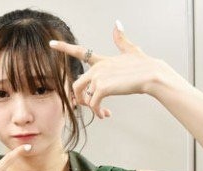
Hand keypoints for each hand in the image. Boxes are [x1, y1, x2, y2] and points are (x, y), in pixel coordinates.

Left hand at [50, 21, 172, 118]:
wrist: (152, 75)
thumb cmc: (144, 66)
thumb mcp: (131, 50)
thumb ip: (121, 39)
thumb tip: (117, 23)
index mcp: (101, 61)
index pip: (79, 52)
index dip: (64, 47)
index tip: (50, 44)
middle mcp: (97, 68)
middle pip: (76, 85)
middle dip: (80, 99)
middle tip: (90, 107)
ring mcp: (98, 77)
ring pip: (82, 96)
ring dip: (90, 108)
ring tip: (101, 112)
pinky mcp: (102, 88)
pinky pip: (93, 104)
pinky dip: (97, 112)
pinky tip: (105, 115)